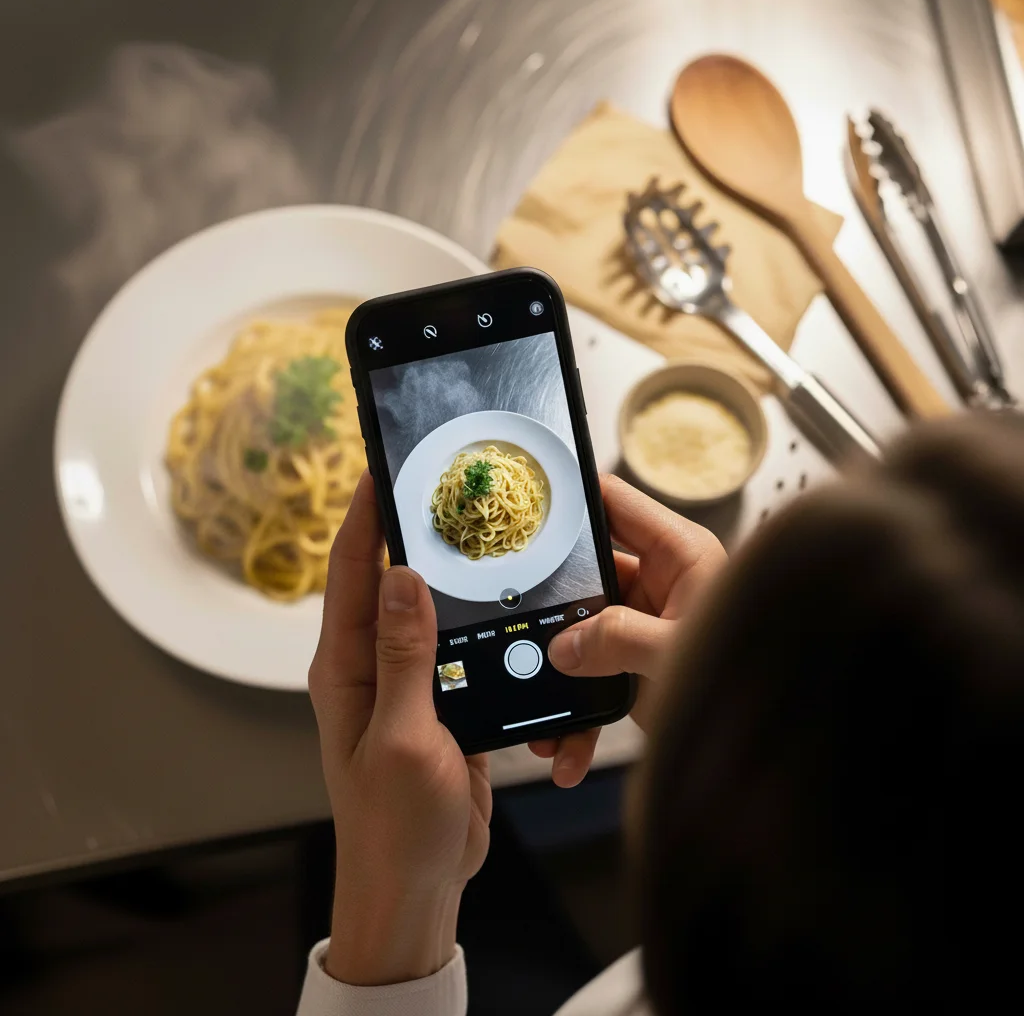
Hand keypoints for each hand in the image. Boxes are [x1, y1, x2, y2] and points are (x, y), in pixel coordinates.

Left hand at [308, 472, 491, 985]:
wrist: (416, 885)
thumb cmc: (394, 825)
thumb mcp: (402, 737)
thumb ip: (404, 657)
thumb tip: (401, 576)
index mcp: (347, 669)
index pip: (351, 575)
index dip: (363, 518)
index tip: (381, 467)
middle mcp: (372, 668)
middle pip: (388, 583)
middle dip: (408, 532)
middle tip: (443, 487)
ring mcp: (408, 685)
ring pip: (426, 611)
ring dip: (447, 574)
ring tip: (478, 530)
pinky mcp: (442, 704)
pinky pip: (455, 647)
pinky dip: (473, 619)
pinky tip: (501, 600)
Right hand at [530, 475, 726, 778]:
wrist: (779, 750)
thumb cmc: (755, 682)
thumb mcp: (677, 653)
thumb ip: (619, 639)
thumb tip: (563, 648)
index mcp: (679, 555)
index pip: (616, 504)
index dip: (571, 496)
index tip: (524, 502)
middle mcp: (659, 585)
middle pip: (584, 574)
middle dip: (548, 604)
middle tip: (506, 613)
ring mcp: (645, 626)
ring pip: (582, 633)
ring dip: (555, 671)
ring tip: (532, 700)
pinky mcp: (637, 668)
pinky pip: (594, 682)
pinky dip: (577, 720)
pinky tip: (563, 753)